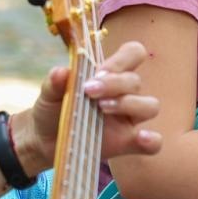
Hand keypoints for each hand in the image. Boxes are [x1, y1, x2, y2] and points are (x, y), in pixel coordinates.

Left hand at [15, 40, 162, 175]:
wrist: (43, 140)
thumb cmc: (52, 109)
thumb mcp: (49, 93)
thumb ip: (55, 82)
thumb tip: (61, 72)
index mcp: (110, 75)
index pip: (133, 54)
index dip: (122, 59)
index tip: (98, 71)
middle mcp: (124, 94)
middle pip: (136, 80)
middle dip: (114, 83)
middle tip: (89, 91)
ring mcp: (128, 119)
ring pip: (150, 106)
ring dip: (130, 104)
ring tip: (103, 109)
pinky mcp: (128, 143)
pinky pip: (154, 143)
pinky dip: (152, 139)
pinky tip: (141, 138)